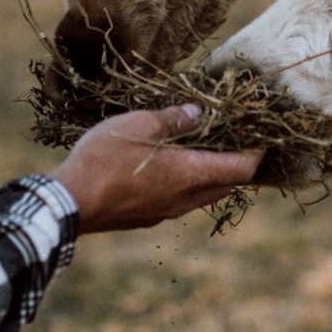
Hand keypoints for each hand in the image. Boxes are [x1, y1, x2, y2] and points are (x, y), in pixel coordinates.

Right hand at [52, 106, 262, 234]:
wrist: (71, 202)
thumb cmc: (106, 158)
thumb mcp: (141, 124)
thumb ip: (174, 119)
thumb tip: (198, 113)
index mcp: (192, 174)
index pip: (243, 168)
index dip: (256, 152)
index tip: (260, 135)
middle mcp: (186, 199)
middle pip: (228, 184)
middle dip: (237, 162)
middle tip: (232, 137)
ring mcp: (168, 212)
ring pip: (204, 194)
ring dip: (211, 174)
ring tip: (201, 148)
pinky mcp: (149, 218)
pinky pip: (181, 201)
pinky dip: (188, 183)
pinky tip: (169, 166)